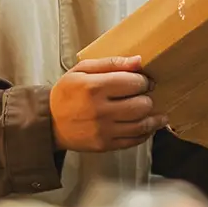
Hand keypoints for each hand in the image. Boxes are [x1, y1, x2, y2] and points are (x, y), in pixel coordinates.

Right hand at [50, 56, 166, 151]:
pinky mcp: (105, 145)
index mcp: (94, 87)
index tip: (143, 81)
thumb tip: (138, 61)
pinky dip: (145, 133)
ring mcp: (103, 130)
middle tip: (146, 96)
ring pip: (141, 125)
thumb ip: (111, 63)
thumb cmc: (67, 92)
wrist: (50, 122)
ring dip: (154, 118)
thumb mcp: (82, 70)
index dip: (144, 81)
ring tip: (158, 113)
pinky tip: (147, 127)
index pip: (134, 83)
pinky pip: (134, 141)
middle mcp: (100, 110)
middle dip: (148, 98)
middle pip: (142, 105)